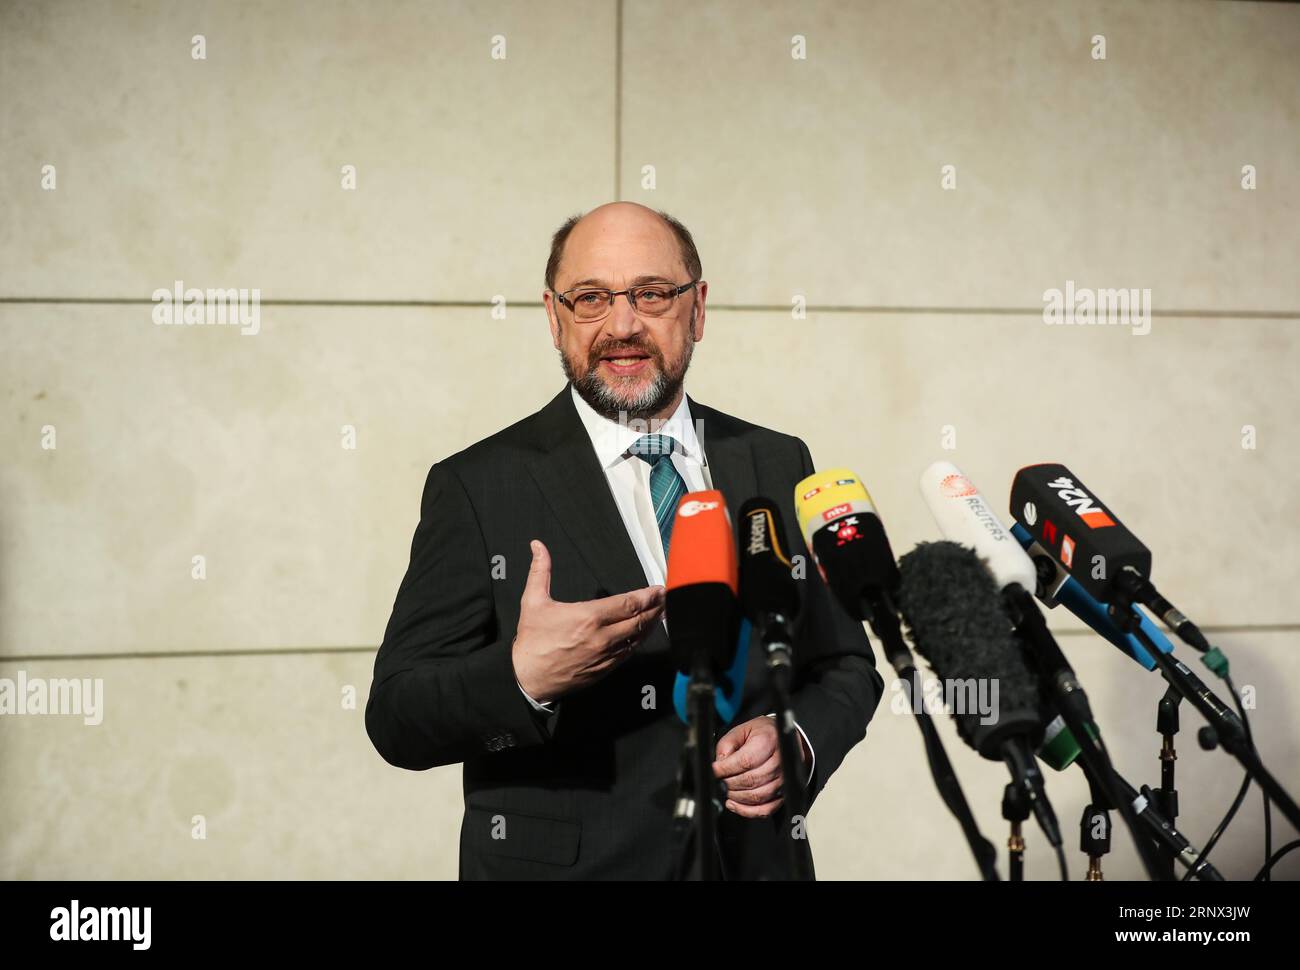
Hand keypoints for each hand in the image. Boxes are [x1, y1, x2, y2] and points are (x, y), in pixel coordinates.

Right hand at [511, 539, 664, 702]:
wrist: (527, 678)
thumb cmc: (532, 641)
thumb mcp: (533, 601)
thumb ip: (540, 570)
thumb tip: (538, 546)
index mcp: (589, 617)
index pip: (629, 604)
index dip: (648, 596)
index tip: (659, 589)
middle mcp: (602, 637)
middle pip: (639, 620)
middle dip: (656, 608)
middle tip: (667, 598)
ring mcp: (606, 656)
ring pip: (638, 638)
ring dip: (652, 624)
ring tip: (661, 613)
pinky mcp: (605, 669)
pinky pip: (629, 654)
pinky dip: (639, 641)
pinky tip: (643, 634)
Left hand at [713, 716, 809, 817]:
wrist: (782, 739)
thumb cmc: (762, 734)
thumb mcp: (741, 731)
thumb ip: (727, 746)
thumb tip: (718, 765)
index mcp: (768, 742)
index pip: (745, 761)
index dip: (725, 769)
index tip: (714, 771)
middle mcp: (779, 761)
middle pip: (751, 780)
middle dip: (729, 784)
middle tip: (719, 781)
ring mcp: (783, 779)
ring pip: (757, 796)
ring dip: (737, 797)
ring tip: (726, 791)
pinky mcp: (783, 793)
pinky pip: (766, 809)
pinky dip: (748, 811)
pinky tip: (735, 804)